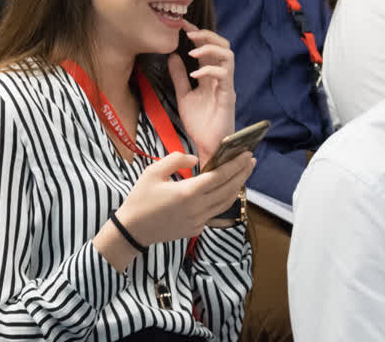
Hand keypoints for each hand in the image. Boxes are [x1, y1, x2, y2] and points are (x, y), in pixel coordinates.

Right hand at [112, 150, 253, 248]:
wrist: (133, 230)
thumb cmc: (141, 198)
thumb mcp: (153, 172)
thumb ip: (176, 160)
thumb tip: (195, 158)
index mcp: (188, 192)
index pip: (219, 177)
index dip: (235, 165)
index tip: (246, 155)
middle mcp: (197, 208)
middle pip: (228, 189)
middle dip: (242, 174)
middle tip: (251, 160)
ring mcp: (199, 221)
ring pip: (225, 203)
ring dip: (237, 187)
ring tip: (243, 174)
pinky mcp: (196, 229)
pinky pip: (216, 212)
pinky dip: (225, 199)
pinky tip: (227, 190)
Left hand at [170, 21, 235, 162]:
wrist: (208, 147)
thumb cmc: (200, 124)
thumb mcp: (184, 96)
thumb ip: (179, 77)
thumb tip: (172, 56)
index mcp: (211, 76)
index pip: (208, 48)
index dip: (198, 34)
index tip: (182, 25)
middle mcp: (221, 78)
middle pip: (223, 45)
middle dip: (207, 35)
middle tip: (188, 32)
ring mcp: (226, 86)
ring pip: (228, 56)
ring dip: (210, 49)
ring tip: (192, 52)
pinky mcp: (228, 97)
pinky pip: (224, 76)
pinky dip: (209, 71)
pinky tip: (194, 75)